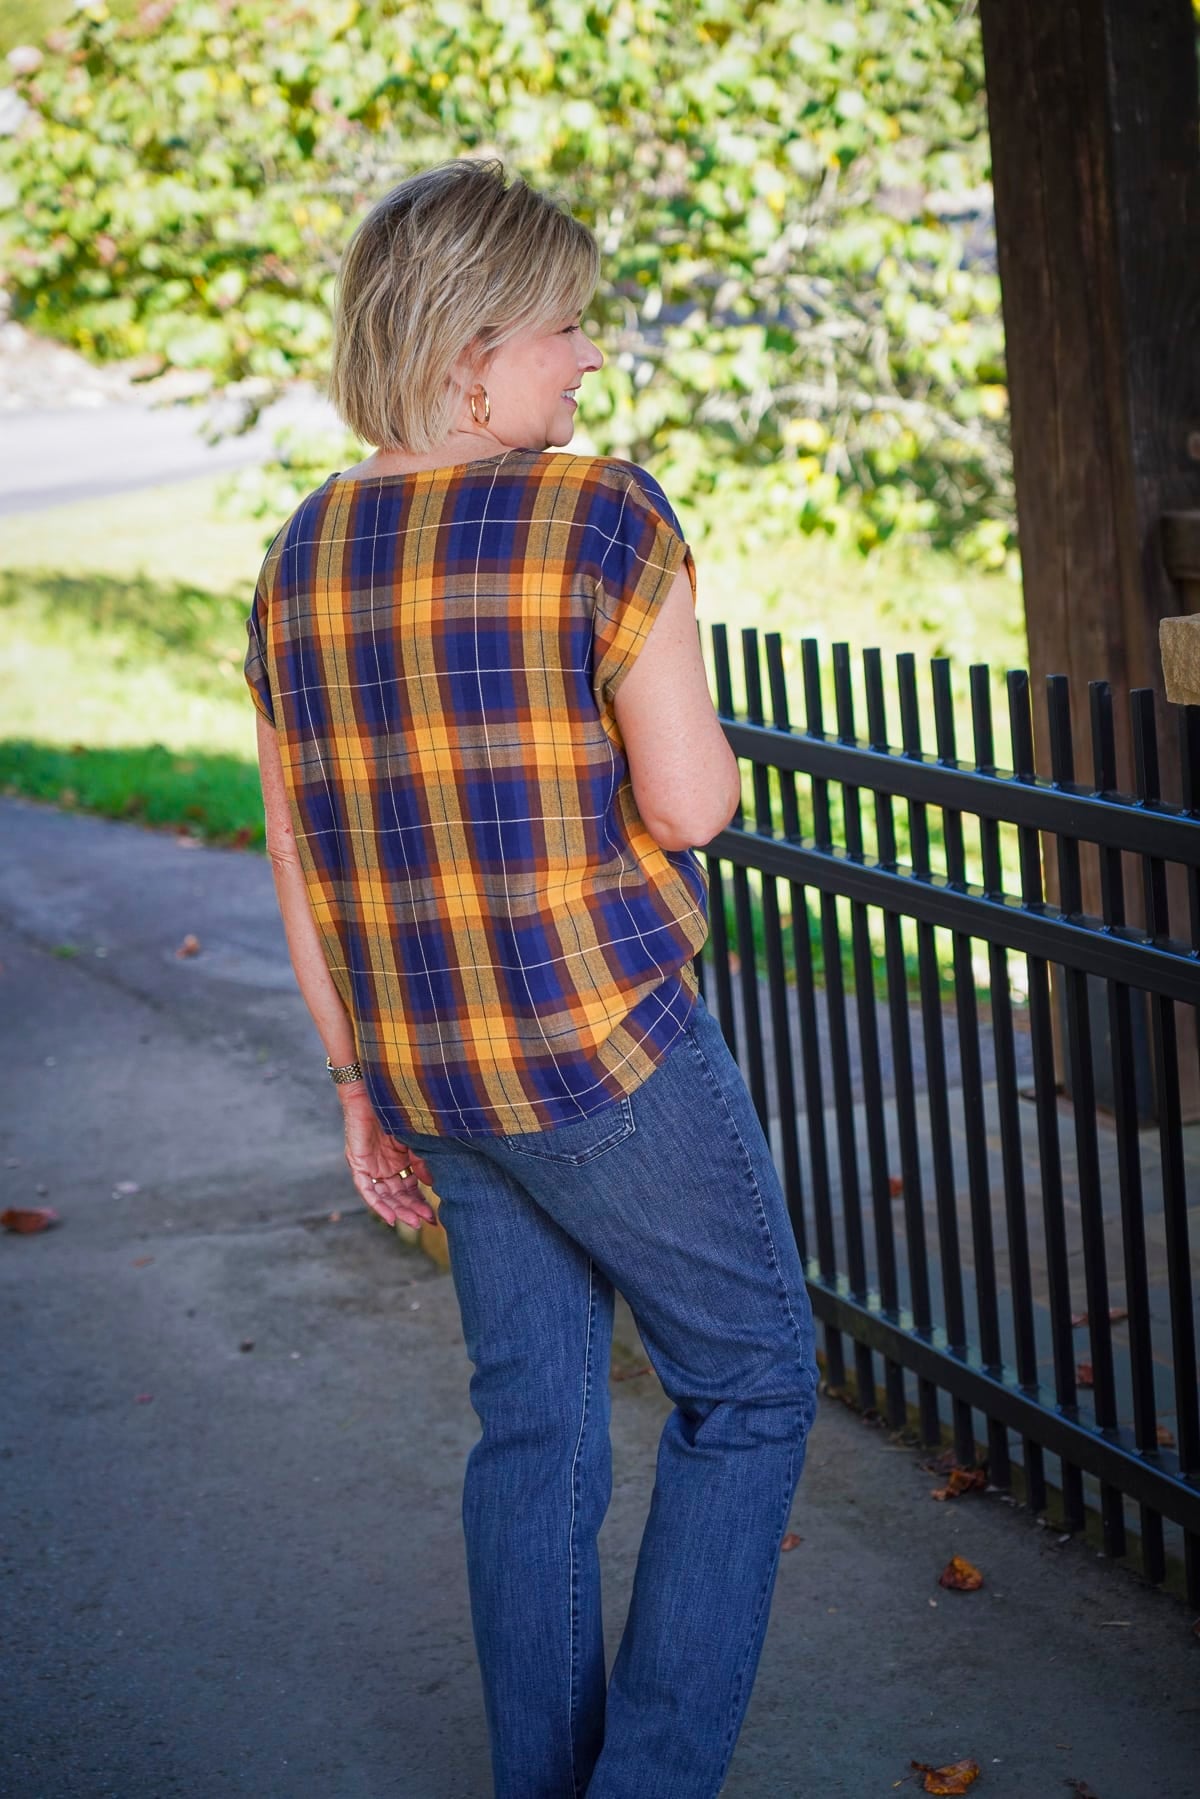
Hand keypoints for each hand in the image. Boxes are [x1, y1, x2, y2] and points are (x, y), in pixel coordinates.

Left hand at [341, 1089, 435, 1230]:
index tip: (434, 1216)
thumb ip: (422, 1161)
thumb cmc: (395, 1108)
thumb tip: (431, 1184)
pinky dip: (377, 1204)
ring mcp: (370, 1165)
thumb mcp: (414, 1139)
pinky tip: (390, 1217)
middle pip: (398, 1195)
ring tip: (413, 1222)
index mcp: (399, 1159)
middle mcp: (384, 1166)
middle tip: (426, 1222)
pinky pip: (367, 1189)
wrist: (374, 1087)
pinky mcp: (358, 1162)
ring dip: (398, 1210)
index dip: (421, 1202)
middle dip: (412, 1209)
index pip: (410, 1187)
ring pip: (383, 1196)